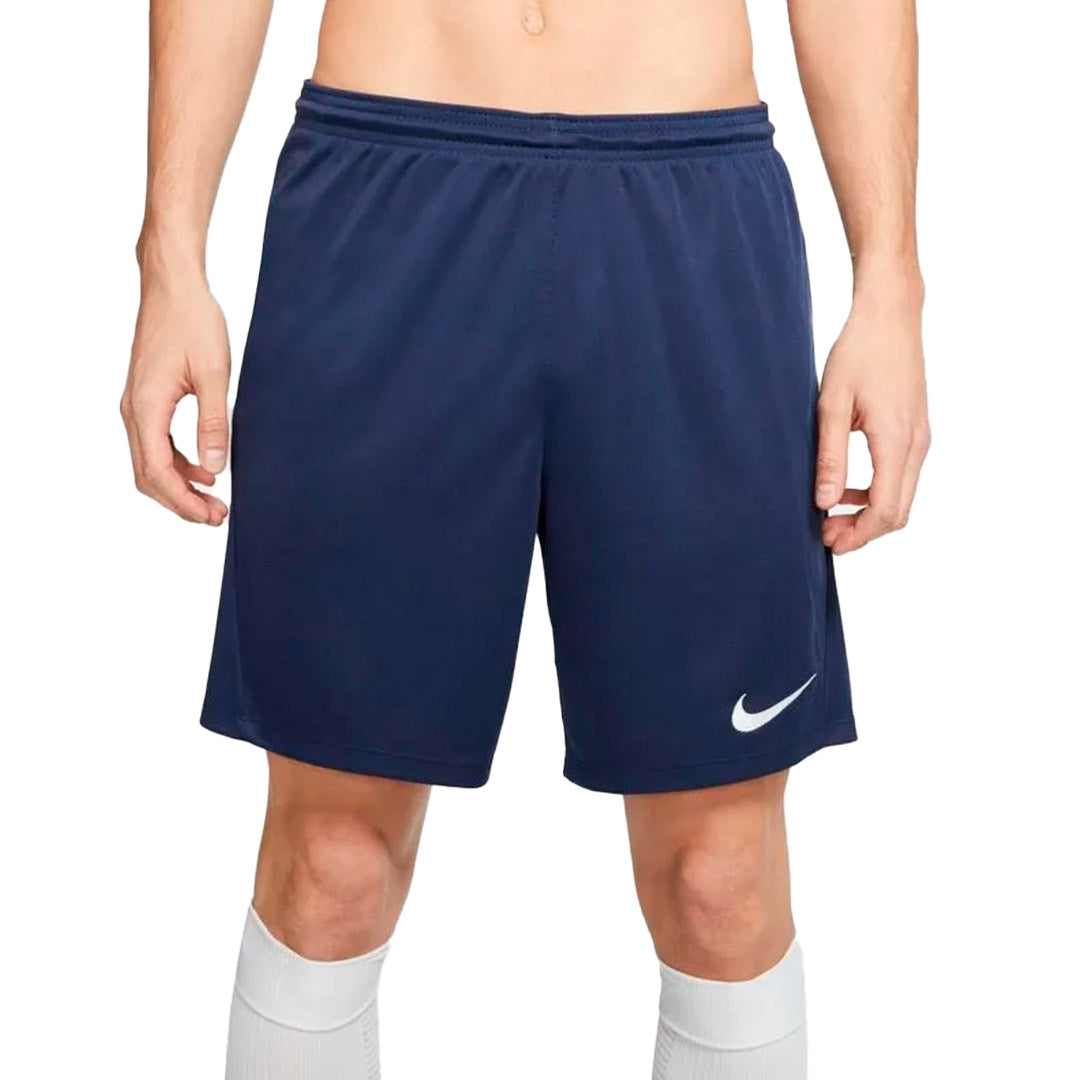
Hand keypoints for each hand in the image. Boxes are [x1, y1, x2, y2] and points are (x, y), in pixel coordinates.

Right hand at [121, 259, 230, 524]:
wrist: (173, 285)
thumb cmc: (193, 321)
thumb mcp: (215, 374)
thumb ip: (214, 423)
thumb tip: (215, 468)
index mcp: (146, 407)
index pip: (158, 472)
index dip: (184, 502)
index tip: (212, 516)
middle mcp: (133, 410)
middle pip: (148, 476)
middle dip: (181, 502)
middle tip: (216, 517)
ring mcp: (136, 405)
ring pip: (149, 463)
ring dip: (179, 486)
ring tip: (213, 500)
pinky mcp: (145, 399)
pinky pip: (154, 444)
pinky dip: (176, 464)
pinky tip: (204, 470)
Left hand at [815, 278, 929, 553]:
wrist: (890, 315)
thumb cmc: (858, 352)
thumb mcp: (831, 404)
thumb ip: (829, 457)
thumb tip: (824, 502)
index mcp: (896, 442)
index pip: (884, 510)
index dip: (858, 535)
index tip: (828, 542)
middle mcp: (916, 445)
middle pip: (898, 512)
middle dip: (863, 532)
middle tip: (825, 534)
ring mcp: (921, 438)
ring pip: (902, 497)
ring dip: (869, 514)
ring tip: (831, 514)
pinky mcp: (917, 431)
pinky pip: (901, 477)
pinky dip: (877, 493)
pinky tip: (847, 488)